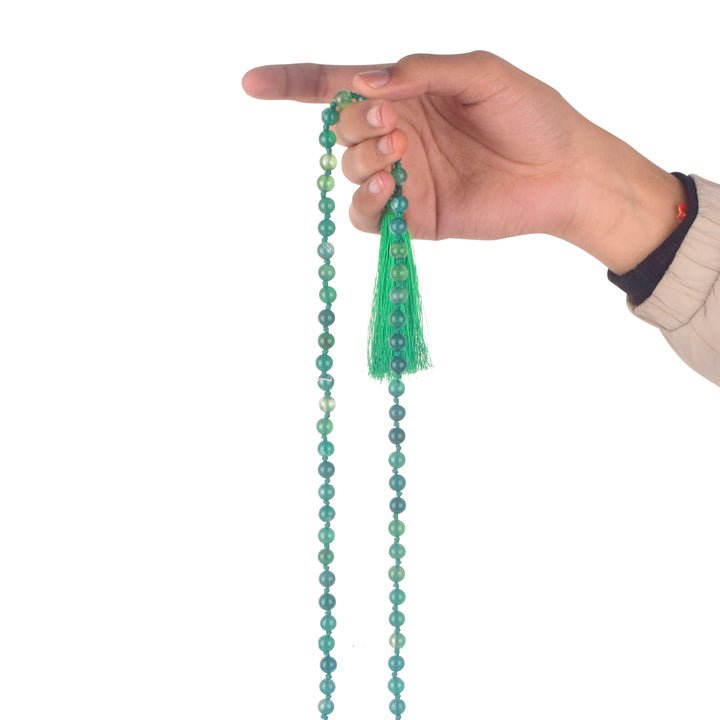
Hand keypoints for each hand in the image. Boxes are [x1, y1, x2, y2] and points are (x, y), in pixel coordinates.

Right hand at [243, 52, 684, 273]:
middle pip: (339, 129)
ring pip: (348, 171)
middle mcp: (397, 135)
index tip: (250, 84)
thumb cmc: (531, 114)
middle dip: (355, 124)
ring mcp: (403, 178)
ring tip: (400, 156)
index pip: (338, 86)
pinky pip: (366, 216)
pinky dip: (366, 202)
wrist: (564, 173)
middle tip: (393, 124)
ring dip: (362, 160)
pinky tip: (390, 188)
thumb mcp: (481, 73)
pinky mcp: (412, 217)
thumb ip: (421, 72)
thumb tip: (361, 82)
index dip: (292, 83)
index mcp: (406, 93)